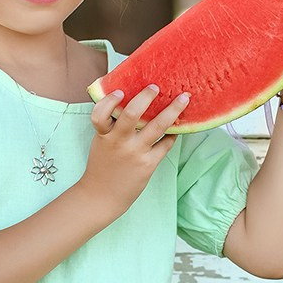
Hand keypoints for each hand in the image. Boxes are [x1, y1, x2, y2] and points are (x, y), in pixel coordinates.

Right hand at [81, 80, 188, 215]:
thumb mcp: (101, 143)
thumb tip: (129, 102)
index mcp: (104, 136)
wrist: (104, 196)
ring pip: (157, 127)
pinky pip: (165, 144)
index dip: (109, 100)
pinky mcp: (149, 164)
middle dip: (145, 97)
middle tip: (156, 87)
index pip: (100, 114)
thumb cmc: (103, 166)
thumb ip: (111, 126)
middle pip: (131, 115)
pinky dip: (173, 133)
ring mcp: (135, 153)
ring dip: (172, 110)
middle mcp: (119, 142)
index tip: (120, 91)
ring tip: (183, 99)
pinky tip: (178, 127)